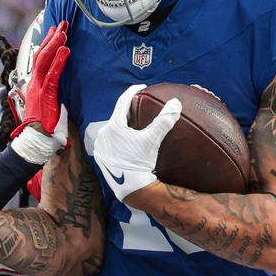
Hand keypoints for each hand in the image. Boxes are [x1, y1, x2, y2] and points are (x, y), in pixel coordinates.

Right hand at [10, 22, 70, 164]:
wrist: (35, 140)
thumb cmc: (43, 126)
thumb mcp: (49, 104)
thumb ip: (52, 93)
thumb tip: (60, 87)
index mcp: (35, 84)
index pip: (40, 59)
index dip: (47, 44)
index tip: (55, 32)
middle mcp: (34, 82)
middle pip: (41, 54)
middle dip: (52, 38)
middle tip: (62, 24)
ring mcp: (38, 87)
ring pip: (45, 60)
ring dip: (55, 44)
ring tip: (64, 32)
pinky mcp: (44, 94)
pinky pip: (52, 74)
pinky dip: (59, 61)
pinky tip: (66, 50)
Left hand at [93, 85, 182, 201]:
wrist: (130, 187)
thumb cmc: (140, 162)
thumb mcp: (152, 140)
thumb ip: (163, 120)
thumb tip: (175, 102)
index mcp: (113, 126)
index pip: (122, 102)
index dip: (133, 92)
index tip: (141, 88)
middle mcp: (102, 134)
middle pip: (116, 116)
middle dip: (127, 110)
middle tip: (138, 105)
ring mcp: (100, 146)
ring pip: (112, 129)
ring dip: (121, 125)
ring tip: (132, 123)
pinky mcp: (100, 157)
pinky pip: (109, 141)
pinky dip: (117, 137)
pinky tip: (125, 140)